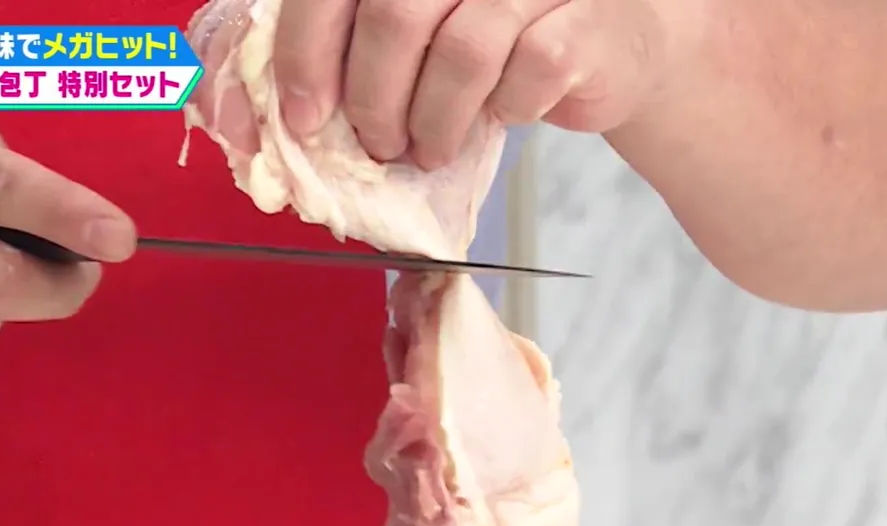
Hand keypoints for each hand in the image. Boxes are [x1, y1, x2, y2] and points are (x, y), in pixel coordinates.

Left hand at [271, 0, 665, 168]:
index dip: (309, 48)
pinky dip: (503, 113)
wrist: (608, 47)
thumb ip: (353, 42)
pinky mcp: (587, 21)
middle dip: (373, 100)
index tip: (304, 114)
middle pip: (396, 16)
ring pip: (461, 54)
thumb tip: (278, 103)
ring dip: (433, 122)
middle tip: (376, 144)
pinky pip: (525, 77)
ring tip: (428, 148)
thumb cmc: (501, 37)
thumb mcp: (420, 28)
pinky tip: (499, 117)